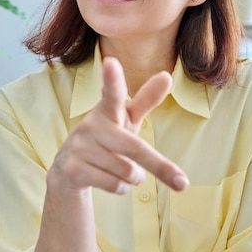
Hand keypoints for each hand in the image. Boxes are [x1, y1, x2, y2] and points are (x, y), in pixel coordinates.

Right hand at [49, 57, 189, 194]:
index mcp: (107, 109)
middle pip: (134, 148)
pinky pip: (114, 185)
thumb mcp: (126, 119)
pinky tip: (109, 180)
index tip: (110, 62)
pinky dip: (121, 188)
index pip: (112, 92)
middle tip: (183, 183)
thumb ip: (146, 100)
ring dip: (134, 177)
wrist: (68, 169)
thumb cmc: (106, 138)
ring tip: (122, 170)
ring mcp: (80, 147)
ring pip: (127, 171)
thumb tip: (167, 75)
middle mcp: (92, 125)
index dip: (112, 78)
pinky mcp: (73, 169)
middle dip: (160, 167)